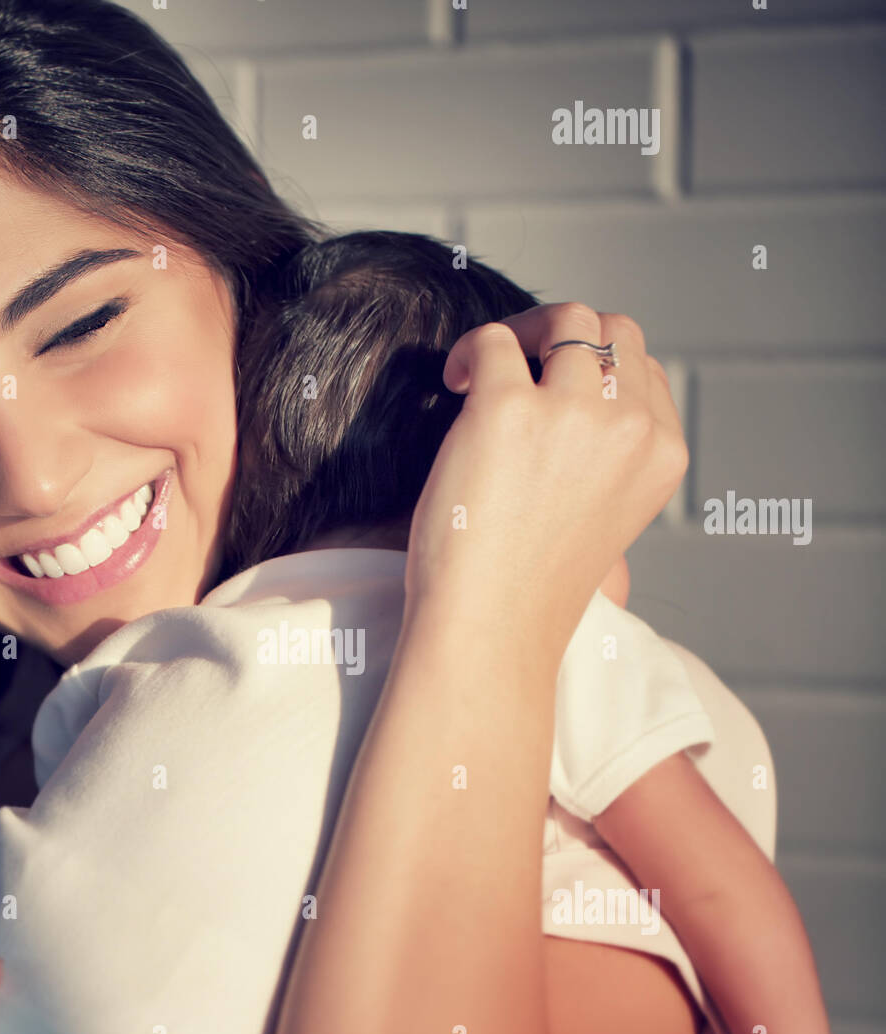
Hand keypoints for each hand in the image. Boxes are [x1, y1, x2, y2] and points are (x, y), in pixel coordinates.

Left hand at [405, 303, 684, 657]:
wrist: (491, 631)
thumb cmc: (533, 592)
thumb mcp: (606, 526)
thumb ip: (612, 466)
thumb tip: (583, 416)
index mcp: (662, 455)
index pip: (643, 370)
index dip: (595, 369)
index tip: (552, 390)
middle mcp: (630, 428)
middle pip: (613, 331)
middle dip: (564, 335)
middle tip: (517, 365)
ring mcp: (572, 414)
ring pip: (563, 320)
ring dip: (519, 332)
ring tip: (480, 372)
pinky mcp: (508, 409)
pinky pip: (492, 342)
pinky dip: (469, 351)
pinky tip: (452, 382)